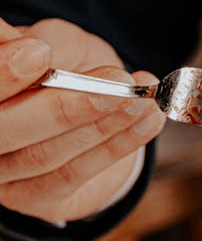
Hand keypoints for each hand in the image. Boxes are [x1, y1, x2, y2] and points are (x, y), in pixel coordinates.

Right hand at [0, 18, 164, 223]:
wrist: (90, 104)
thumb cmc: (67, 64)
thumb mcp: (60, 42)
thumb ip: (51, 43)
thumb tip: (42, 49)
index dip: (4, 73)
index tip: (39, 52)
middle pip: (5, 130)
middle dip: (63, 107)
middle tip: (117, 84)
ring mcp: (2, 173)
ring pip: (43, 155)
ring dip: (102, 125)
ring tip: (140, 100)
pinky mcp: (32, 197)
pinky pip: (72, 175)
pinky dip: (116, 147)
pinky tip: (148, 122)